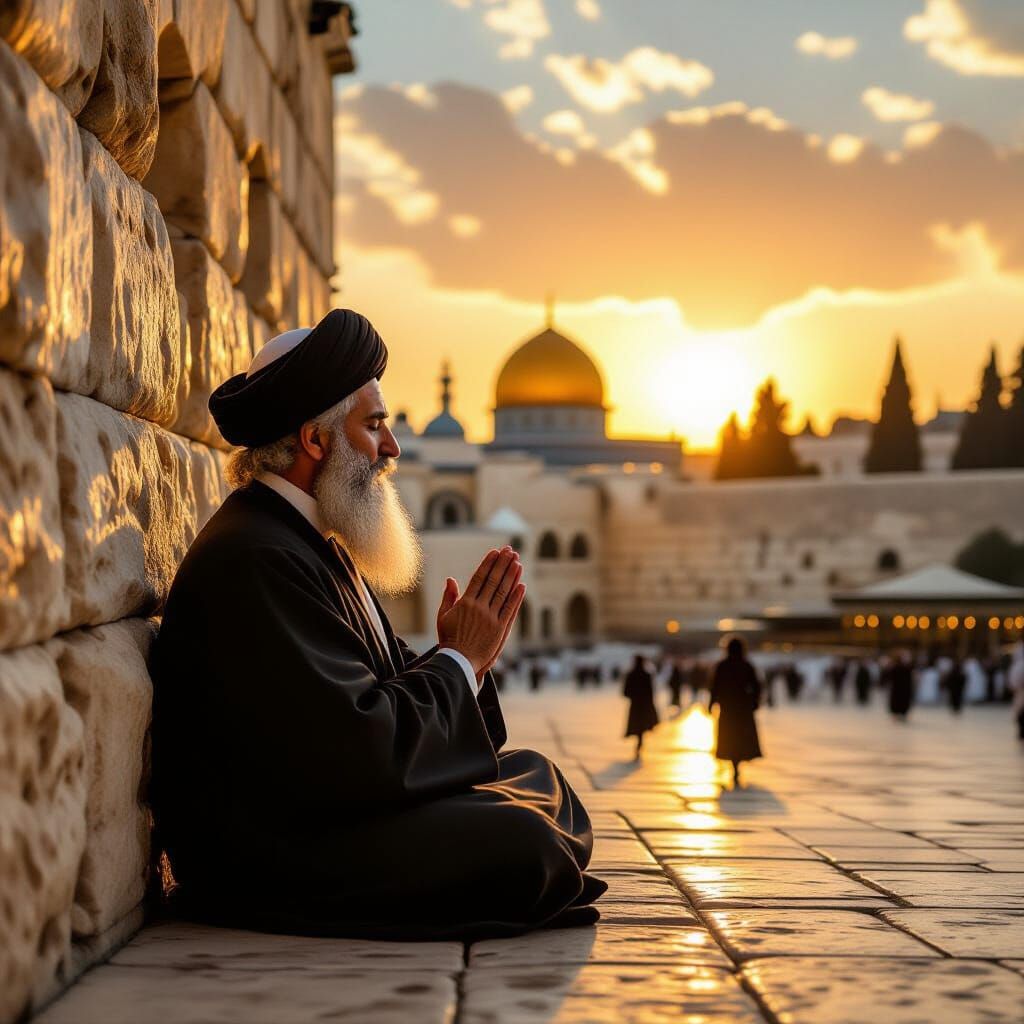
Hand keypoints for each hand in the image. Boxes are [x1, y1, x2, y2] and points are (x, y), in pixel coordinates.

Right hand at [436, 546, 525, 675]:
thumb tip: (450, 579)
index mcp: (465, 603)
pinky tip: (522, 584)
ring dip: (511, 576)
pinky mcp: (500, 629)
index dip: (488, 563)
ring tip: (517, 562)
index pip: (479, 577)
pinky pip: (510, 609)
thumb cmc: (449, 639)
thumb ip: (448, 597)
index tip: (495, 552)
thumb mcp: (443, 617)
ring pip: (503, 592)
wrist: (458, 662)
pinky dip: (516, 597)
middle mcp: (479, 608)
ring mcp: (491, 618)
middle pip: (493, 581)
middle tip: (510, 550)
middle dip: (502, 564)